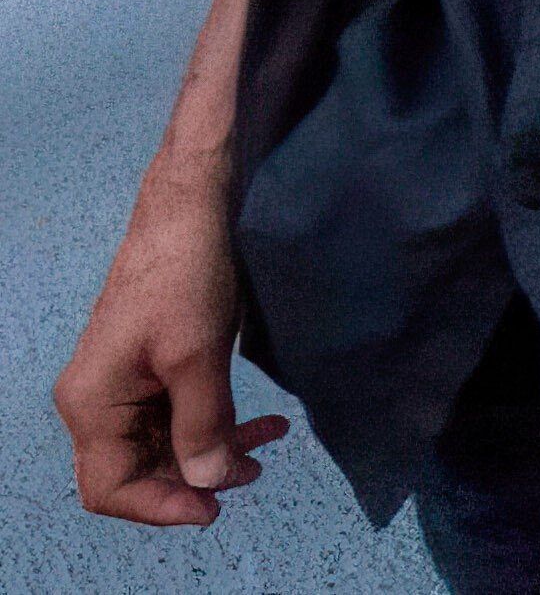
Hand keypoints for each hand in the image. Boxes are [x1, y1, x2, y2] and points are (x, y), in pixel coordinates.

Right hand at [52, 157, 282, 526]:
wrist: (189, 211)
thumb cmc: (184, 273)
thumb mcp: (198, 356)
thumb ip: (203, 424)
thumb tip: (209, 482)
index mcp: (93, 404)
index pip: (110, 488)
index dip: (161, 506)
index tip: (216, 507)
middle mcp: (97, 402)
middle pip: (137, 471)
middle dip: (194, 478)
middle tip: (255, 473)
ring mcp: (122, 386)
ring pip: (162, 445)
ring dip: (213, 451)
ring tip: (268, 447)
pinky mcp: (149, 370)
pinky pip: (175, 415)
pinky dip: (215, 423)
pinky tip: (262, 424)